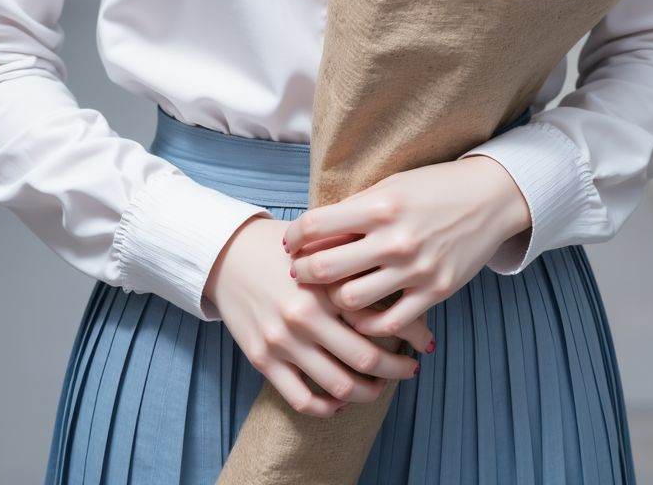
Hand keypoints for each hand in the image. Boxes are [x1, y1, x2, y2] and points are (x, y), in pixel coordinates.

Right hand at [203, 215, 433, 415]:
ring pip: (337, 386)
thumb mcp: (324, 245)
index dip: (410, 332)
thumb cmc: (284, 249)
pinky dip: (326, 408)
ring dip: (367, 393)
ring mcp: (283, 340)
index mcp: (326, 283)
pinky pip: (302, 399)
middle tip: (410, 368)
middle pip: (365, 358)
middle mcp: (306, 314)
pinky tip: (338, 401)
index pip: (380, 316)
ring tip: (378, 387)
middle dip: (396, 369)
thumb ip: (357, 262)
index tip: (424, 339)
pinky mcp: (263, 359)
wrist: (228, 254)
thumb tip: (405, 280)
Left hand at [283, 157, 530, 333]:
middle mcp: (395, 239)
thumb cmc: (435, 187)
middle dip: (303, 272)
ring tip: (330, 293)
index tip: (291, 242)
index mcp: (380, 205)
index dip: (295, 236)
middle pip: (326, 268)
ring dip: (333, 300)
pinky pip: (389, 323)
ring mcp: (416, 269)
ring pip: (351, 301)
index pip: (317, 225)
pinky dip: (368, 323)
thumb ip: (356, 209)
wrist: (489, 199)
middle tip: (298, 273)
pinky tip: (361, 313)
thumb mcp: (392, 186)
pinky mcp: (435, 292)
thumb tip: (314, 231)